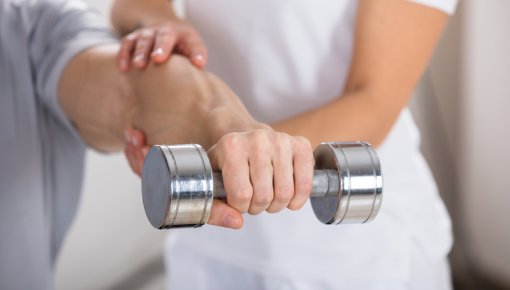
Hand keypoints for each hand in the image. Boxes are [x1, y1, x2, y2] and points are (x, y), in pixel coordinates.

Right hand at [117, 19, 206, 70]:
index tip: (199, 64)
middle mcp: (166, 30)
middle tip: (158, 59)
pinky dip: (124, 55)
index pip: (193, 42)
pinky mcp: (133, 38)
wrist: (162, 31)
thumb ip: (196, 60)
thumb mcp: (191, 51)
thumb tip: (199, 74)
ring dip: (141, 52)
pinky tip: (123, 68)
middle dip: (161, 47)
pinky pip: (127, 44)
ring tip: (139, 66)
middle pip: (164, 36)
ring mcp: (148, 33)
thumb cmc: (181, 48)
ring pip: (144, 40)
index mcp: (185, 35)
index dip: (196, 52)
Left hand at [124, 129, 313, 228]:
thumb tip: (237, 221)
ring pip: (285, 193)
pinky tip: (288, 198)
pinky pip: (305, 185)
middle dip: (258, 207)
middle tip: (253, 199)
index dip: (240, 207)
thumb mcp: (211, 183)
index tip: (237, 200)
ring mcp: (281, 140)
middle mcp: (257, 138)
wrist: (246, 140)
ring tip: (268, 196)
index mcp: (230, 145)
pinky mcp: (301, 145)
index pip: (241, 195)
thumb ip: (213, 208)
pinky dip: (298, 199)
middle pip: (264, 196)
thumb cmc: (228, 165)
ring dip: (276, 204)